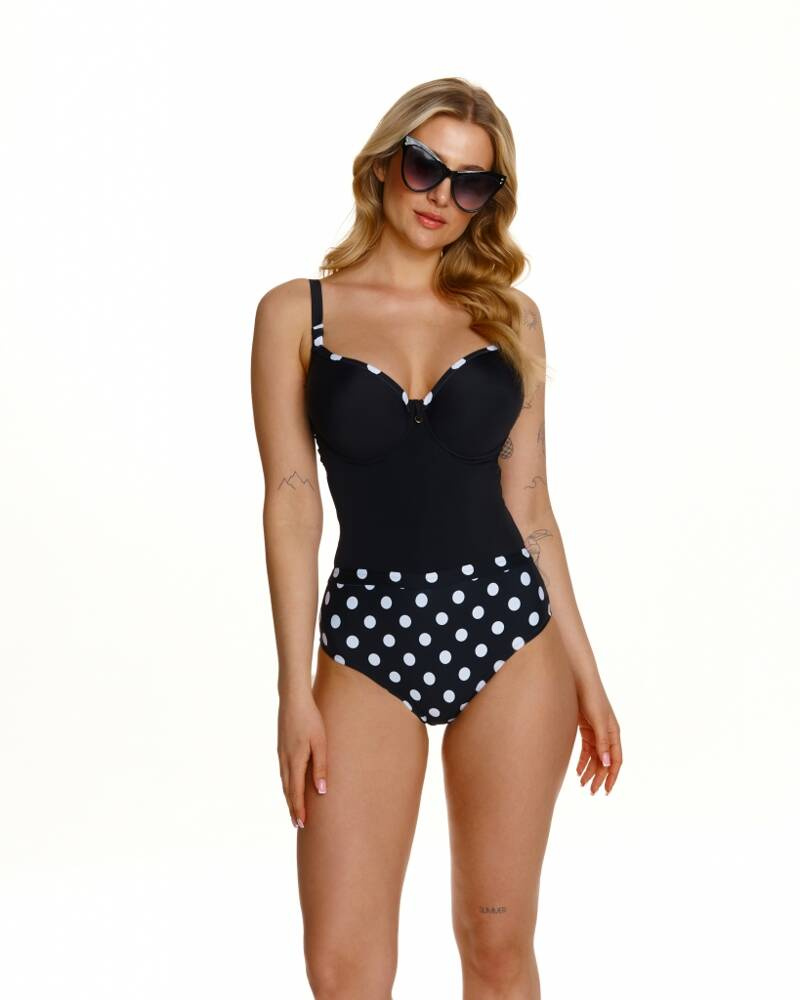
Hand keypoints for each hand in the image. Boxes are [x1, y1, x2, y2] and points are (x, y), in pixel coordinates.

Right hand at [277, 690, 327, 828]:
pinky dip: (286, 785)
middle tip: (297, 824)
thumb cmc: (310, 719)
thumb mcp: (320, 742)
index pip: (296, 792)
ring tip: (294, 809)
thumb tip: (321, 791)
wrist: (292, 698)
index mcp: (295, 761)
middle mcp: (284, 760)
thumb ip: (320, 766)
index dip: (299, 809)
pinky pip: (283, 772)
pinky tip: (290, 785)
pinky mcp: (281, 747)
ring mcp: (281, 753)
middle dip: (292, 808)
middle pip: (288, 790)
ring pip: (284, 782)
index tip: (302, 824)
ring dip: (289, 797)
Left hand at [574, 677, 621, 794]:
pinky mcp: (586, 728)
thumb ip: (602, 742)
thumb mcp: (598, 721)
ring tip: (582, 784)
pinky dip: (583, 761)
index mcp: (614, 733)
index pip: (616, 761)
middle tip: (591, 791)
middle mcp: (607, 734)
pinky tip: (577, 770)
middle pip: (604, 761)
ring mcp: (596, 732)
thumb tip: (606, 764)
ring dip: (590, 771)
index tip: (606, 791)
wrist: (578, 680)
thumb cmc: (592, 698)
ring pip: (595, 757)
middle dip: (599, 777)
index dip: (612, 777)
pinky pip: (586, 750)